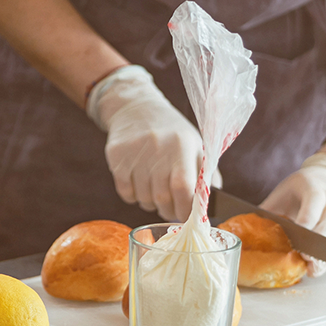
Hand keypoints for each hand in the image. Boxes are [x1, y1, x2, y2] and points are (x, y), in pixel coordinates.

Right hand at [87, 66, 202, 220]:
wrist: (137, 108)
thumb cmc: (173, 133)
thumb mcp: (195, 146)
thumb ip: (206, 176)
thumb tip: (210, 208)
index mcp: (182, 145)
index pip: (183, 188)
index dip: (185, 209)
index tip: (186, 217)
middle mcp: (158, 147)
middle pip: (162, 198)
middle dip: (168, 211)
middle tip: (170, 208)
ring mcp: (134, 152)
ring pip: (143, 198)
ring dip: (150, 203)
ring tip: (154, 191)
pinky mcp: (116, 156)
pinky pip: (125, 192)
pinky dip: (133, 196)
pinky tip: (139, 184)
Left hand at [261, 156, 325, 266]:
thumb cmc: (301, 188)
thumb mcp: (284, 192)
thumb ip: (270, 210)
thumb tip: (243, 230)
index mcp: (314, 187)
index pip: (313, 204)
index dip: (307, 223)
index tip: (298, 241)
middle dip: (319, 244)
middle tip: (306, 259)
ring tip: (312, 269)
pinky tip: (319, 266)